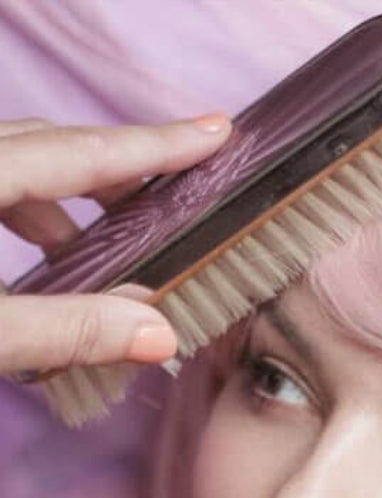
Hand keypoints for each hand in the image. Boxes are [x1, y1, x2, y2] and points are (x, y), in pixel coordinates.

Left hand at [0, 113, 232, 381]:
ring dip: (74, 202)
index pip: (82, 153)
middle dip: (122, 173)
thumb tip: (161, 336)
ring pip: (21, 163)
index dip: (155, 146)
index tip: (216, 133)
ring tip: (116, 251)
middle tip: (178, 203)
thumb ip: (68, 329)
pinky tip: (51, 262)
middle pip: (55, 146)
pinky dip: (33, 212)